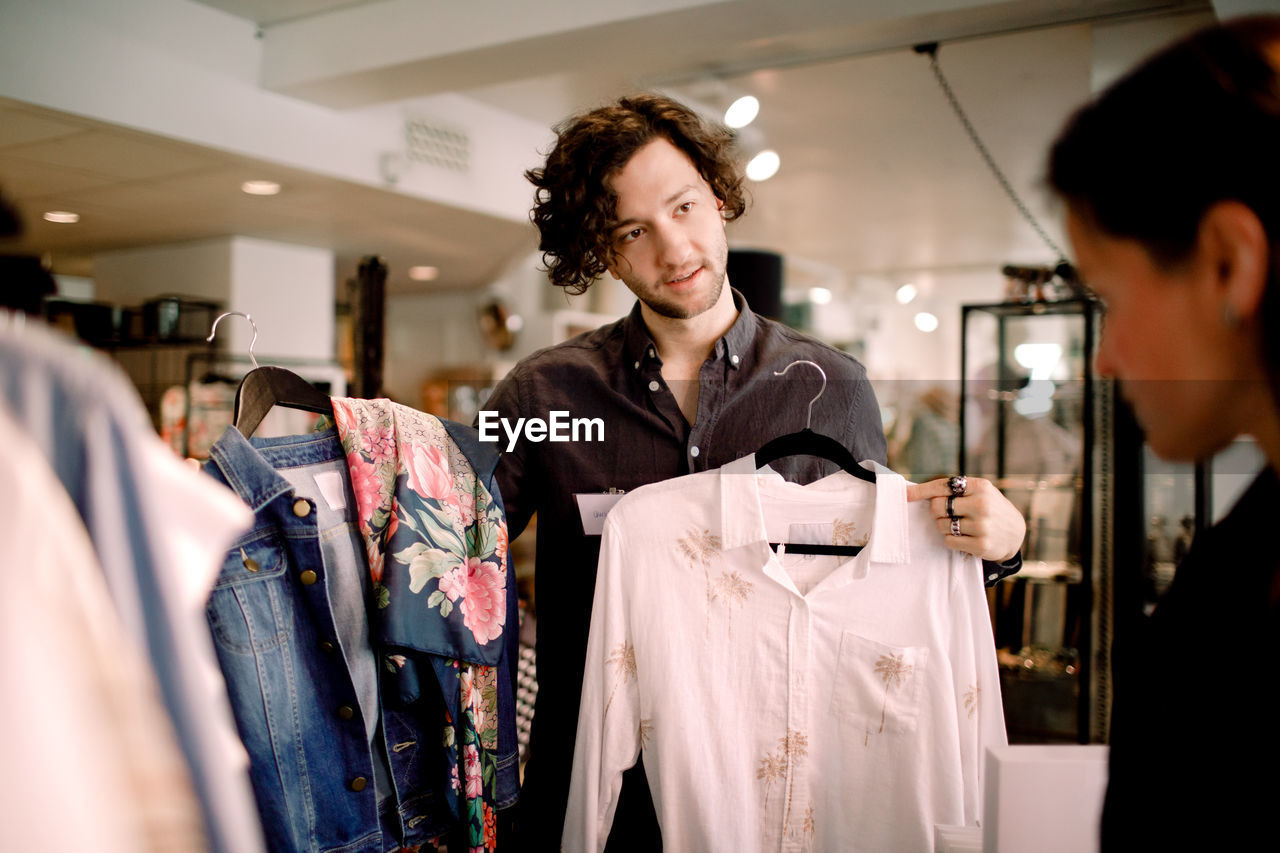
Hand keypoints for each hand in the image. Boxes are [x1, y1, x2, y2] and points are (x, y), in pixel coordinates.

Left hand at [907, 476, 1025, 561]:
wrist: (1016, 532)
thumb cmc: (989, 508)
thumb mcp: (979, 492)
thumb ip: (954, 490)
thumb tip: (914, 492)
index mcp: (980, 486)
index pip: (943, 486)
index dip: (921, 491)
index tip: (905, 495)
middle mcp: (982, 504)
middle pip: (937, 507)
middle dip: (937, 511)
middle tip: (948, 514)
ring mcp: (982, 526)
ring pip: (942, 526)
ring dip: (945, 527)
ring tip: (961, 525)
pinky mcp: (981, 545)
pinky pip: (949, 541)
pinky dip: (952, 540)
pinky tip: (965, 537)